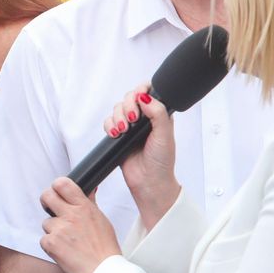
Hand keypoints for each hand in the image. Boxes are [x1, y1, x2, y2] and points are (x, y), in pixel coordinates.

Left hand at [39, 179, 119, 272]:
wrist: (102, 270)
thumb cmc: (104, 247)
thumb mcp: (101, 219)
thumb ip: (90, 202)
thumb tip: (90, 188)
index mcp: (84, 207)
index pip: (63, 184)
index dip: (56, 186)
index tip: (57, 192)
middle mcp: (71, 215)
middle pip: (46, 196)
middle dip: (46, 201)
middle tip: (50, 208)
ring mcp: (59, 229)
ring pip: (46, 222)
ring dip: (53, 230)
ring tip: (68, 241)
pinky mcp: (51, 243)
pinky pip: (44, 239)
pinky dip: (51, 245)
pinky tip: (64, 250)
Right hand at [106, 85, 179, 230]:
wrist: (149, 182)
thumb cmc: (161, 161)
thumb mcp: (164, 134)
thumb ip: (157, 113)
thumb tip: (144, 96)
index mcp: (159, 114)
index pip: (148, 92)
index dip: (141, 91)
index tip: (139, 98)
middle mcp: (144, 118)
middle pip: (129, 98)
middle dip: (127, 106)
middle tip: (132, 119)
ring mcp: (131, 127)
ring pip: (117, 109)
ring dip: (117, 117)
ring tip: (123, 130)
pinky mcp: (119, 136)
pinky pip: (108, 123)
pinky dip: (109, 126)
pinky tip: (115, 134)